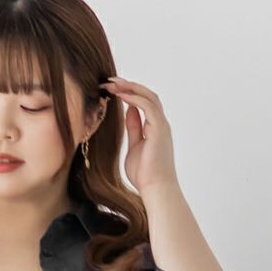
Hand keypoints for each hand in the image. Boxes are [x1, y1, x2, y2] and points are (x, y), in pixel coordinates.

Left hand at [101, 76, 177, 193]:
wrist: (155, 189)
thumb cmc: (145, 175)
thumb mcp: (134, 147)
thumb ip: (133, 128)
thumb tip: (128, 111)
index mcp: (154, 127)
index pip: (143, 102)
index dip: (128, 93)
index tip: (111, 89)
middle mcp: (160, 123)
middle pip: (146, 95)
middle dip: (128, 85)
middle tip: (109, 81)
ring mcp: (161, 125)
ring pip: (148, 96)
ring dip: (130, 88)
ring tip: (113, 83)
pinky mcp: (160, 129)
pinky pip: (148, 106)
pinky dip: (134, 98)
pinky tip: (121, 95)